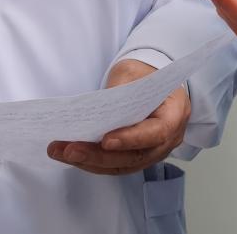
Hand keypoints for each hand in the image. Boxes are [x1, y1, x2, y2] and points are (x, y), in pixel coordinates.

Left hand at [47, 59, 190, 174]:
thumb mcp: (132, 72)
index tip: (105, 140)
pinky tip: (71, 154)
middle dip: (99, 155)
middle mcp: (169, 139)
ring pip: (122, 165)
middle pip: (135, 156)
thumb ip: (118, 91)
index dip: (130, 139)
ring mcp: (153, 151)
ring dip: (90, 161)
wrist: (149, 79)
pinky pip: (116, 164)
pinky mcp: (137, 156)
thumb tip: (95, 112)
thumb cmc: (144, 74)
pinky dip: (93, 162)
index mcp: (175, 113)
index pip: (156, 132)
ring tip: (62, 152)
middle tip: (70, 149)